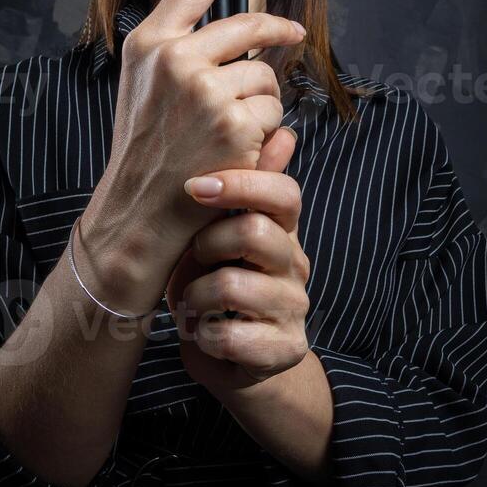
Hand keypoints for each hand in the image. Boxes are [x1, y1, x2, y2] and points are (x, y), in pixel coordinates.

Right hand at [81, 0, 306, 301]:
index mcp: (149, 42)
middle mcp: (174, 56)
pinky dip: (266, 134)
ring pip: (265, 76)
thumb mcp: (146, 90)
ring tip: (229, 135)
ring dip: (262, 103)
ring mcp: (204, 87)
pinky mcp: (233, 119)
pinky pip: (274, 113)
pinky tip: (237, 152)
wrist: (137, 214)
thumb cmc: (147, 154)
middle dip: (276, 34)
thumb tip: (244, 33)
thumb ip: (183, 53)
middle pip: (249, 26)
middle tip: (294, 36)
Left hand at [165, 126, 310, 397]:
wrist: (232, 355)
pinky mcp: (286, 348)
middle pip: (255, 232)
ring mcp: (294, 307)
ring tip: (191, 302)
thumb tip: (283, 131)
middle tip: (193, 258)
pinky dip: (204, 335)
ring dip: (196, 295)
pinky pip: (230, 335)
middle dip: (207, 244)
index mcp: (282, 229)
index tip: (193, 189)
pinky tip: (202, 333)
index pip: (283, 192)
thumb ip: (240, 190)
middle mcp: (295, 263)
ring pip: (232, 285)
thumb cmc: (217, 282)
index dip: (240, 184)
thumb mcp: (219, 232)